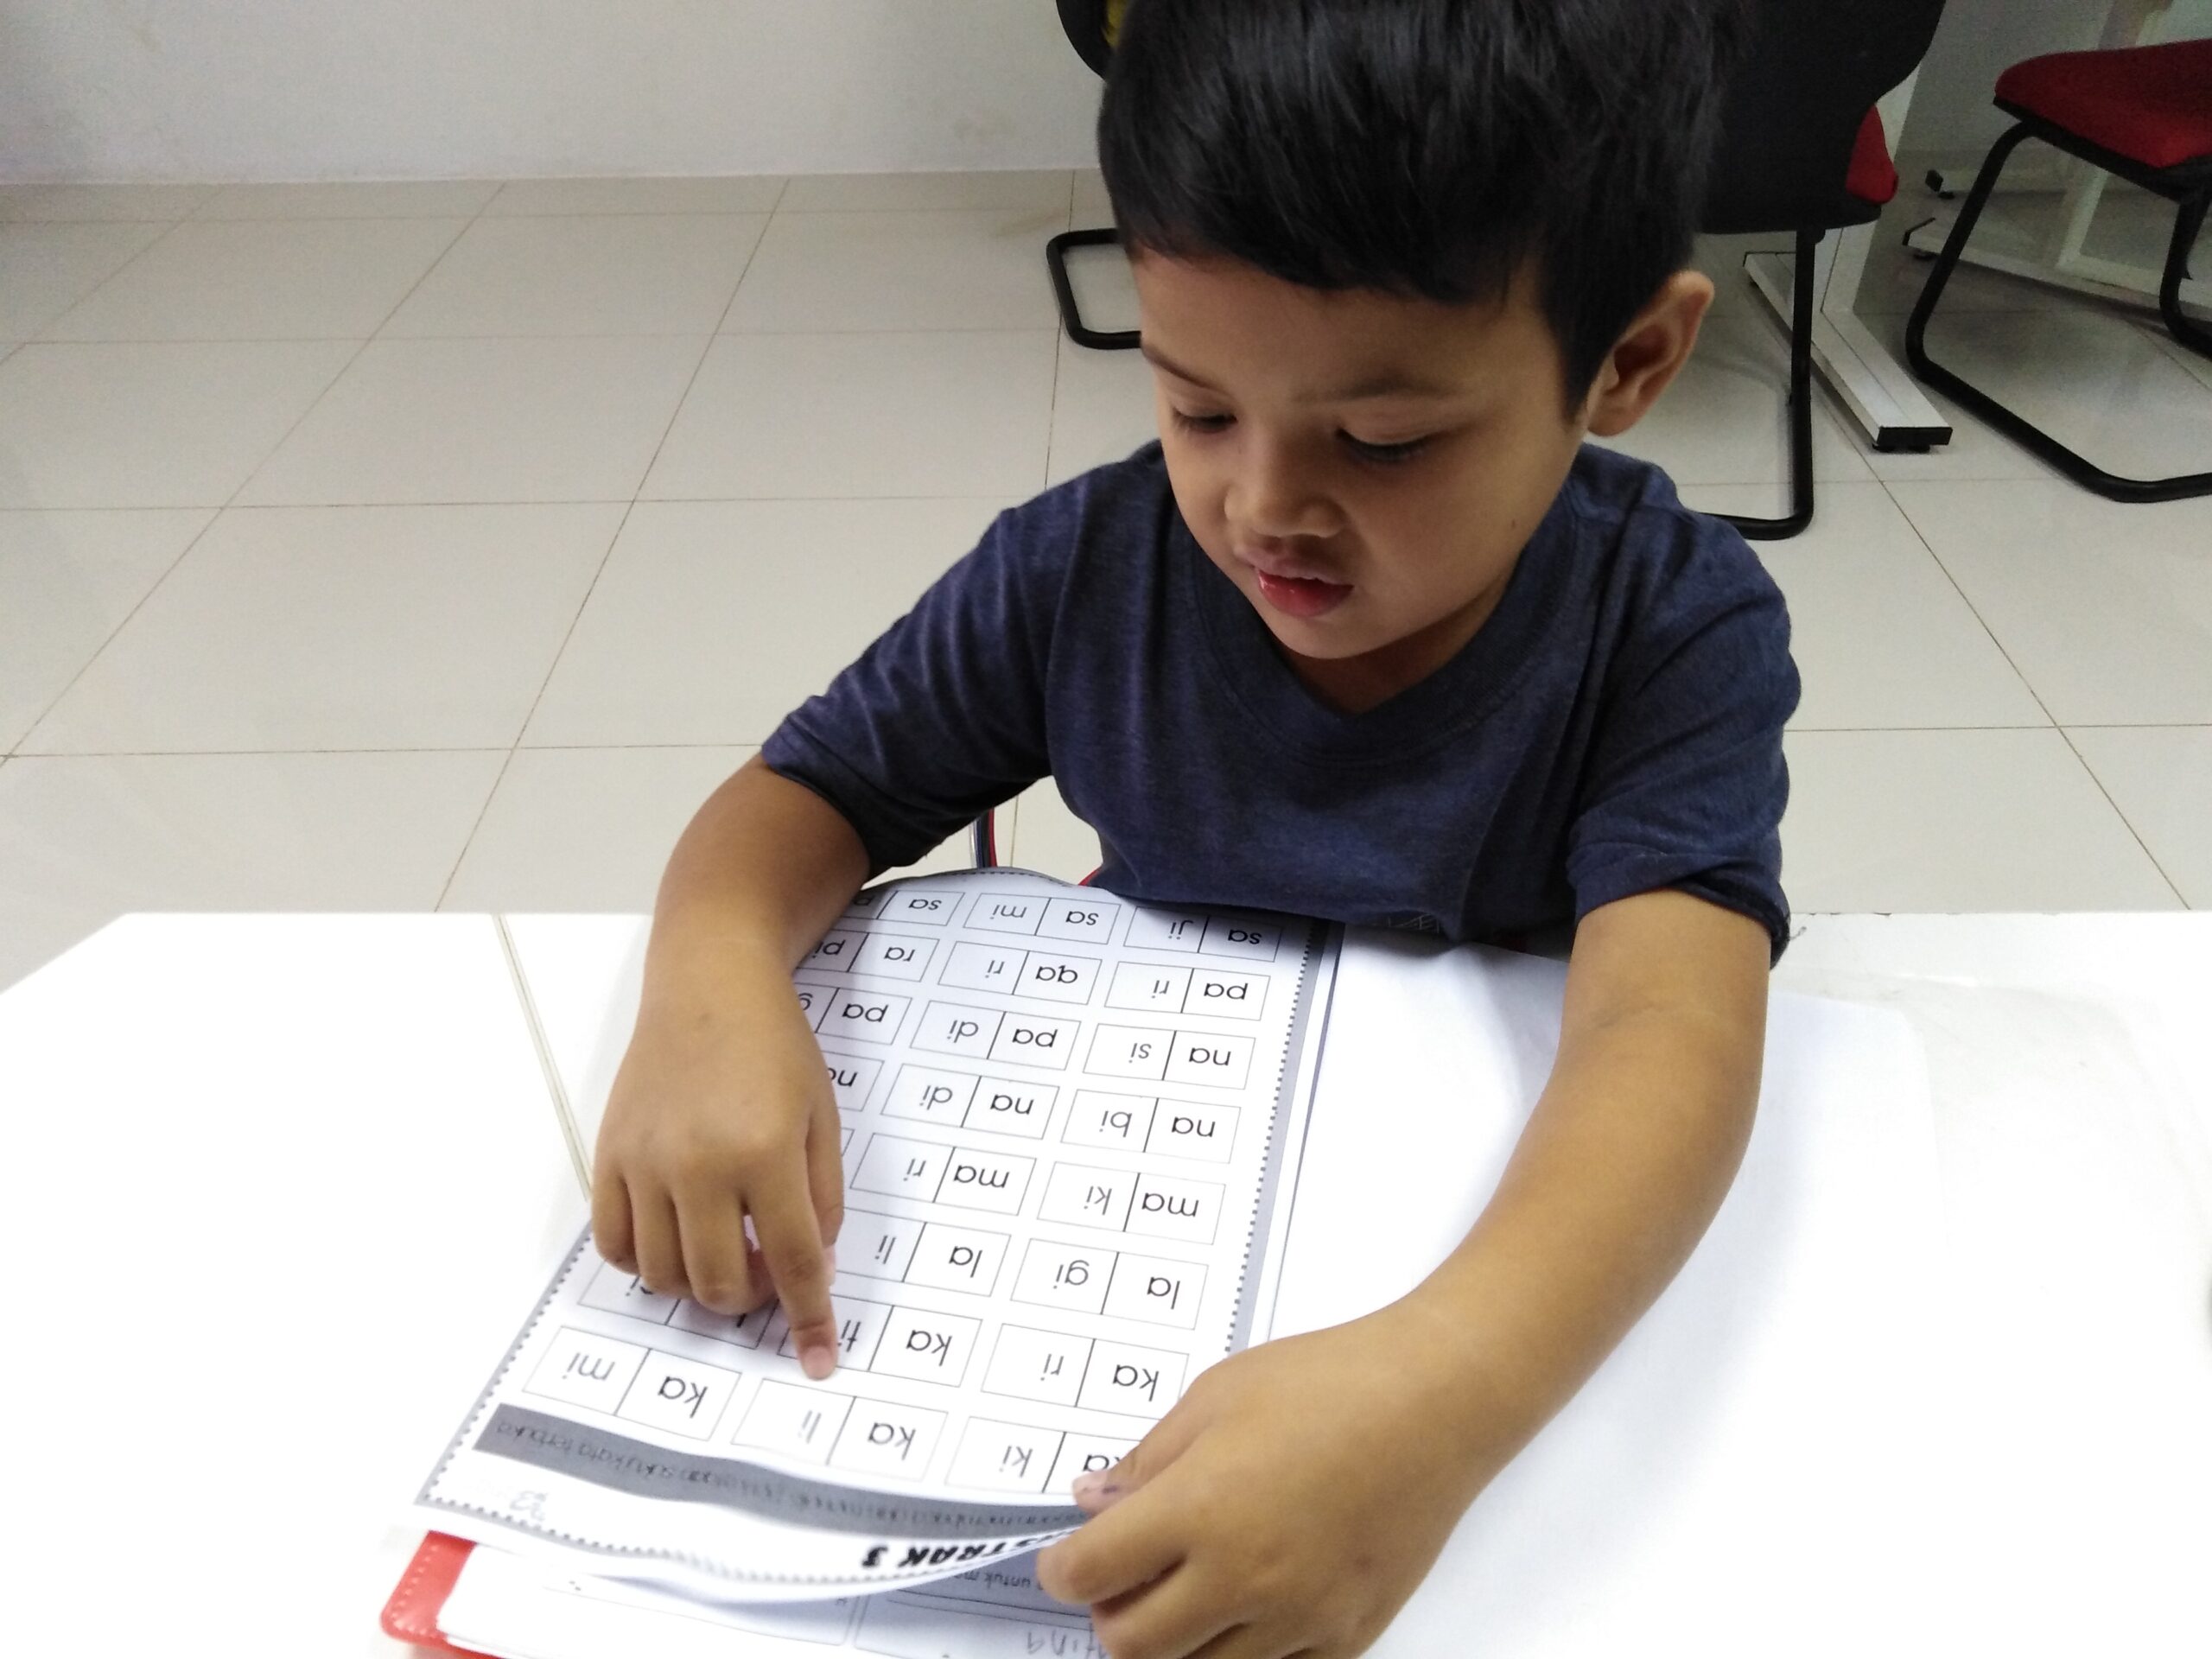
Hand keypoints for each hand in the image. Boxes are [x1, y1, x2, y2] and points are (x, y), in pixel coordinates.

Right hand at [591, 954, 844, 1376]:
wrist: (708, 986)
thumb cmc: (775, 1047)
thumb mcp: (822, 1117)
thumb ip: (822, 1198)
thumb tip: (813, 1269)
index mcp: (766, 1152)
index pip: (794, 1261)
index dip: (810, 1317)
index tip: (818, 1357)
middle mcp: (699, 1164)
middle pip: (720, 1283)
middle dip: (752, 1298)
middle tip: (769, 1271)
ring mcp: (646, 1163)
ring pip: (663, 1276)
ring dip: (699, 1285)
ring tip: (725, 1252)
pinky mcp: (609, 1157)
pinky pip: (615, 1244)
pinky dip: (645, 1264)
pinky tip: (675, 1242)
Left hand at [1036, 1306, 1496, 1657]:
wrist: (1437, 1401)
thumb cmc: (1333, 1383)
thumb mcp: (1215, 1397)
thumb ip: (1147, 1460)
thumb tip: (1094, 1501)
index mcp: (1201, 1509)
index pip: (1091, 1574)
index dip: (1062, 1570)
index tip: (1064, 1560)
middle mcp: (1245, 1577)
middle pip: (1133, 1645)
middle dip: (1109, 1616)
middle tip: (1118, 1580)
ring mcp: (1299, 1616)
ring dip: (1173, 1641)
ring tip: (1183, 1590)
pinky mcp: (1346, 1635)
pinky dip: (1242, 1652)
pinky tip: (1245, 1606)